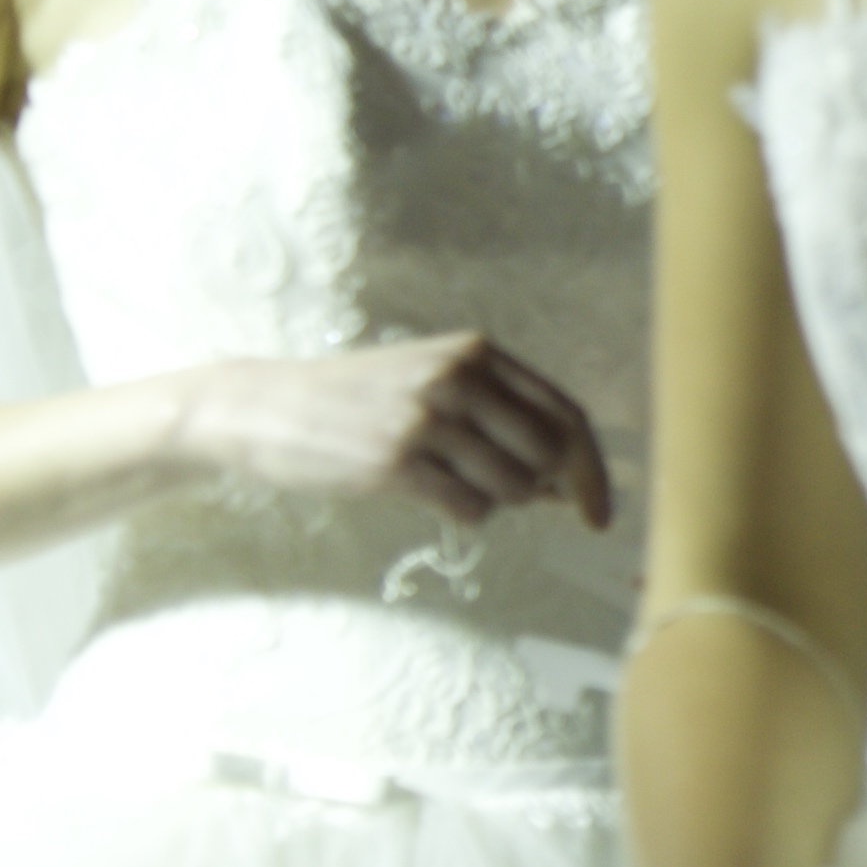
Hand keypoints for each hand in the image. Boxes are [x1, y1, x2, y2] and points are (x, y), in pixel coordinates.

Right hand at [174, 330, 613, 532]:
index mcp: (476, 352)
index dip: (593, 470)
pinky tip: (434, 497)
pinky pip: (470, 507)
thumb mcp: (433, 385)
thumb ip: (501, 420)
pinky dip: (466, 514)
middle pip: (550, 454)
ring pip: (513, 487)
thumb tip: (565, 484)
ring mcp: (425, 418)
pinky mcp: (395, 460)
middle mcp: (457, 377)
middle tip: (510, 496)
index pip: (566, 415)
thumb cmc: (360, 402)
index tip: (601, 513)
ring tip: (453, 484)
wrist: (265, 406)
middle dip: (543, 491)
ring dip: (496, 501)